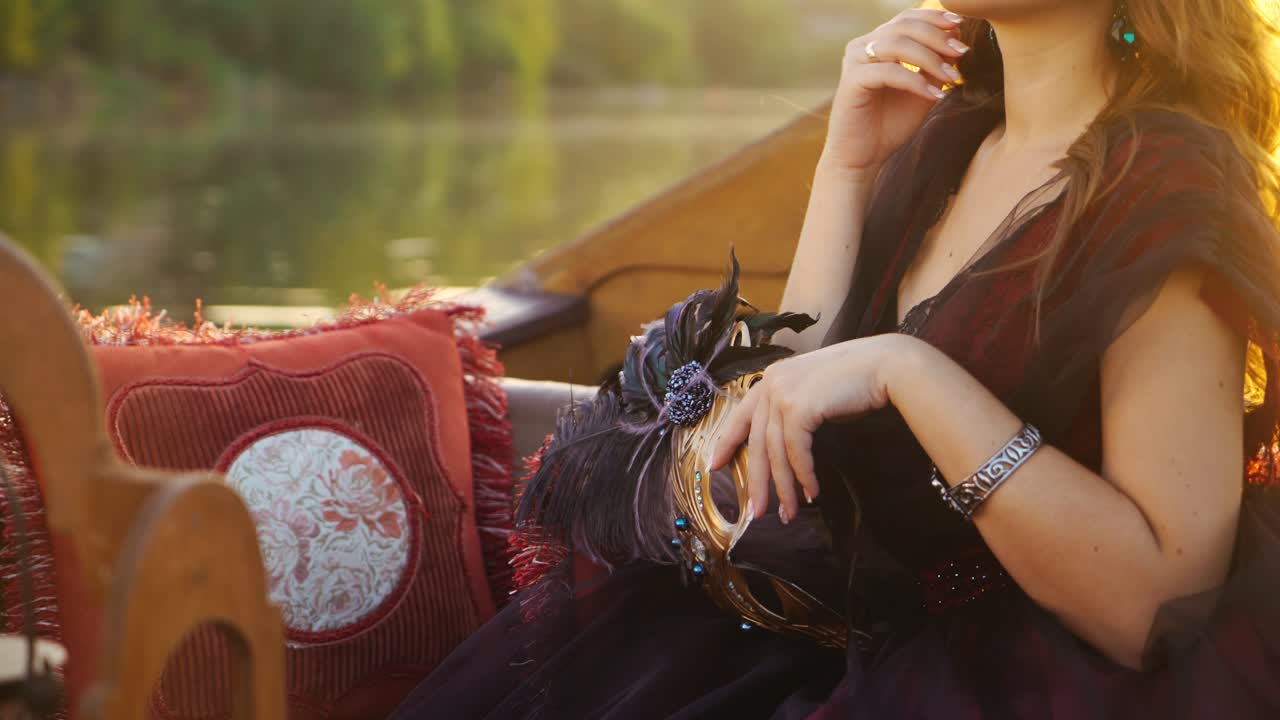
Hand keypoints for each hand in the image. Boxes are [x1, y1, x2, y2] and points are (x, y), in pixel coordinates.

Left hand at [707, 335, 915, 522]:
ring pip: (776, 452)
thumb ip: (794, 412)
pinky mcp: (799, 407)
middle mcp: (772, 383)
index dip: (727, 442)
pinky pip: (796, 452)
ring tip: (788, 513)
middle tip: (757, 511)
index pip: (742, 415)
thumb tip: (784, 451)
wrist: (885, 365)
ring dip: (784, 487)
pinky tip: (811, 492)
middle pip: (758, 442)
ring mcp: (783, 393)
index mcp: (772, 378)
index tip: (715, 465)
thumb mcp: (814, 394)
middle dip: (758, 481)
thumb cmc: (856, 382)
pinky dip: (803, 475)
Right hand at [822, 8, 969, 175]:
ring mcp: (854, 62)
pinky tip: (935, 97)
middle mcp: (862, 46)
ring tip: (953, 78)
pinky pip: (889, 72)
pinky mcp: (851, 81)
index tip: (962, 28)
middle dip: (937, 37)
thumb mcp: (921, 91)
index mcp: (877, 43)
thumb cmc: (889, 125)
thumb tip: (957, 43)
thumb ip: (934, 67)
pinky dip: (915, 82)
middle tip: (962, 51)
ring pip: (897, 44)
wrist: (862, 158)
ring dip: (930, 59)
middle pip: (904, 26)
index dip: (935, 18)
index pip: (908, 18)